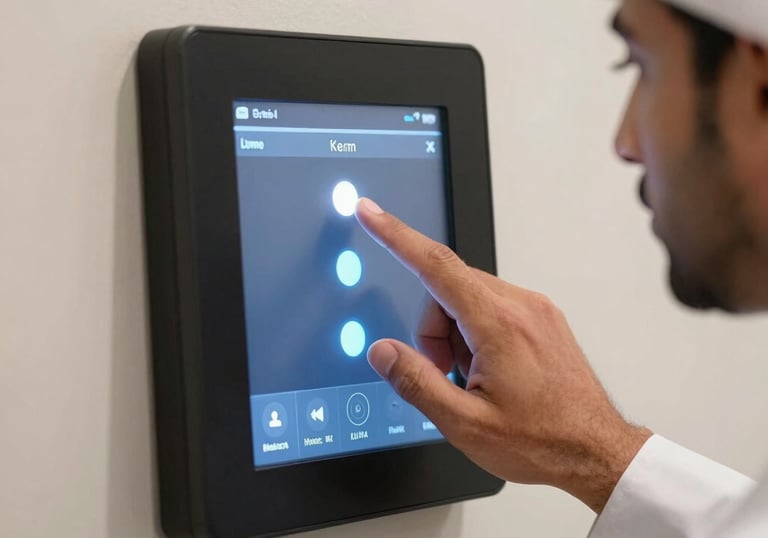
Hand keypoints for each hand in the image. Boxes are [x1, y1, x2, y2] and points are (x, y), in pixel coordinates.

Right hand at [354, 197, 651, 512]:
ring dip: (454, 334)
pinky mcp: (542, 319)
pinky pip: (491, 308)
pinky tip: (489, 372)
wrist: (596, 452)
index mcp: (499, 325)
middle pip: (447, 288)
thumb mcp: (466, 423)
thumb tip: (382, 352)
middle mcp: (521, 306)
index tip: (371, 214)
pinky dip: (476, 333)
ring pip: (468, 298)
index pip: (435, 265)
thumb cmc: (543, 441)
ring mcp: (535, 310)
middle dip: (432, 329)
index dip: (396, 236)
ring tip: (472, 380)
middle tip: (444, 373)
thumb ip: (416, 382)